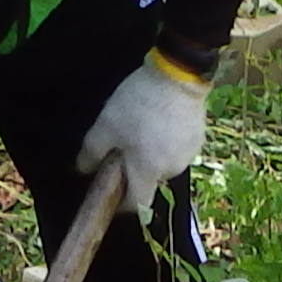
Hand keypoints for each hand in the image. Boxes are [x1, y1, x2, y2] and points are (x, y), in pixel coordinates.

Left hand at [75, 52, 209, 198]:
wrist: (177, 77)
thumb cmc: (138, 103)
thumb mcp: (106, 125)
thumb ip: (92, 152)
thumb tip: (83, 170)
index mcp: (147, 171)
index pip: (137, 205)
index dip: (123, 204)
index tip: (113, 193)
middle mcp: (171, 170)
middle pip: (150, 181)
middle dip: (136, 170)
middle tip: (124, 145)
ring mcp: (188, 156)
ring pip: (164, 165)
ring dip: (153, 155)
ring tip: (144, 129)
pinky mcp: (198, 140)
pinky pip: (177, 150)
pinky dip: (167, 143)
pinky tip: (160, 122)